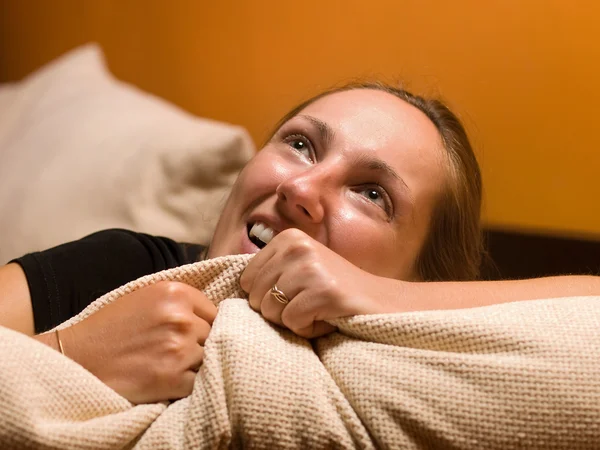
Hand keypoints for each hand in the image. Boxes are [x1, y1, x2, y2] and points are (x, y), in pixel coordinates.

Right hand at [60, 281, 215, 403]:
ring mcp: (179, 349)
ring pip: (207, 359)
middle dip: (198, 344)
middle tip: (174, 351)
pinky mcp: (173, 379)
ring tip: (166, 364)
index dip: (204, 324)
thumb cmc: (110, 327)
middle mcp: (181, 318)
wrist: (77, 359)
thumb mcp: (145, 297)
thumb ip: (180, 302)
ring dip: (192, 364)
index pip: (214, 311)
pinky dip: (184, 384)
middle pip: (213, 335)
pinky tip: (164, 379)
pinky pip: (196, 382)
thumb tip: (214, 314)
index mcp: (176, 293)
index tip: (191, 332)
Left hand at [240, 228, 399, 337]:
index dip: (266, 297)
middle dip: (277, 311)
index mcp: (288, 238)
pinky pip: (292, 322)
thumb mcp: (300, 268)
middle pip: (255, 297)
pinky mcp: (323, 290)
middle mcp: (297, 246)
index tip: (295, 295)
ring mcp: (310, 267)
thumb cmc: (335, 290)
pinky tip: (327, 317)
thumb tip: (228, 289)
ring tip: (317, 309)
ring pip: (270, 312)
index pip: (247, 280)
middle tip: (307, 304)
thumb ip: (270, 271)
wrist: (381, 301)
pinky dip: (308, 328)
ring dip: (293, 321)